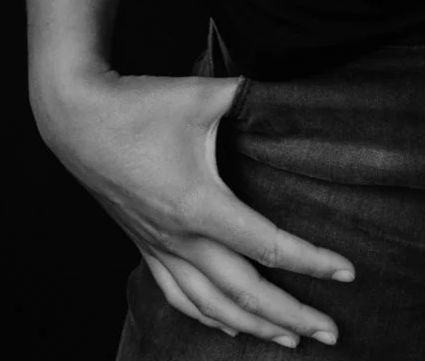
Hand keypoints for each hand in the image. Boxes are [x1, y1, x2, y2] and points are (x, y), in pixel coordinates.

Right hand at [33, 65, 354, 345]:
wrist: (77, 119)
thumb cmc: (140, 104)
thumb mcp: (201, 93)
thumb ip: (247, 94)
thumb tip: (287, 89)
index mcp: (200, 205)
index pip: (267, 246)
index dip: (312, 261)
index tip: (348, 273)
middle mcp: (181, 238)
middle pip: (245, 293)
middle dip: (292, 315)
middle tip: (332, 333)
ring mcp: (160, 247)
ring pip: (213, 307)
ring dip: (255, 327)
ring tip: (291, 339)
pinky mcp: (144, 246)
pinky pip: (179, 297)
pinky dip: (209, 319)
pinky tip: (227, 327)